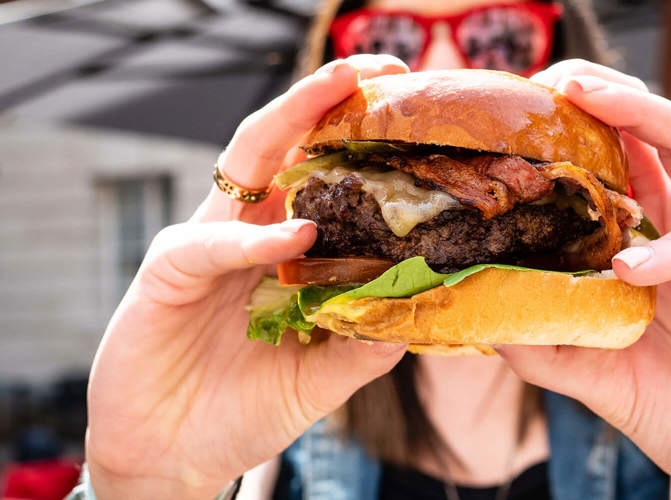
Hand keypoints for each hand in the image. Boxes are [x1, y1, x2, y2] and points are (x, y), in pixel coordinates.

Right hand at [86, 55, 409, 498]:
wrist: (178, 458)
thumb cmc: (246, 407)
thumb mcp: (323, 374)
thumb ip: (366, 339)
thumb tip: (427, 305)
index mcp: (283, 248)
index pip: (321, 174)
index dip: (359, 138)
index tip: (410, 105)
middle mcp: (247, 233)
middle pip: (284, 146)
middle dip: (326, 98)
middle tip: (379, 67)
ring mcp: (205, 247)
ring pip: (243, 166)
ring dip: (290, 124)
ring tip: (342, 91)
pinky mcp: (166, 276)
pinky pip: (208, 244)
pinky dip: (252, 240)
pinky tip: (294, 237)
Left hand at [498, 61, 670, 498]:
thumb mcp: (598, 378)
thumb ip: (548, 343)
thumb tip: (479, 309)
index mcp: (648, 247)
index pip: (613, 169)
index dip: (573, 136)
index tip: (519, 119)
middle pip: (651, 134)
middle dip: (607, 95)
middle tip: (555, 79)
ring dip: (641, 113)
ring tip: (588, 97)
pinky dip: (669, 247)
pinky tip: (630, 267)